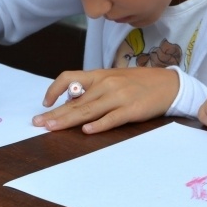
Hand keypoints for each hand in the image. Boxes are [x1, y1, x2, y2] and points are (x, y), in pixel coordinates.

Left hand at [32, 67, 178, 132]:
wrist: (169, 84)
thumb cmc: (140, 83)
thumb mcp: (115, 79)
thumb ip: (95, 89)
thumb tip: (73, 101)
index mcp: (100, 75)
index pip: (70, 78)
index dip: (54, 90)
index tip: (46, 103)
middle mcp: (106, 84)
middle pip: (75, 101)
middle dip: (54, 113)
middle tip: (38, 123)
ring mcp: (119, 97)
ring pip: (88, 110)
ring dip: (68, 121)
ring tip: (52, 128)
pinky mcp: (131, 110)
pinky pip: (111, 118)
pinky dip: (98, 125)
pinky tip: (87, 130)